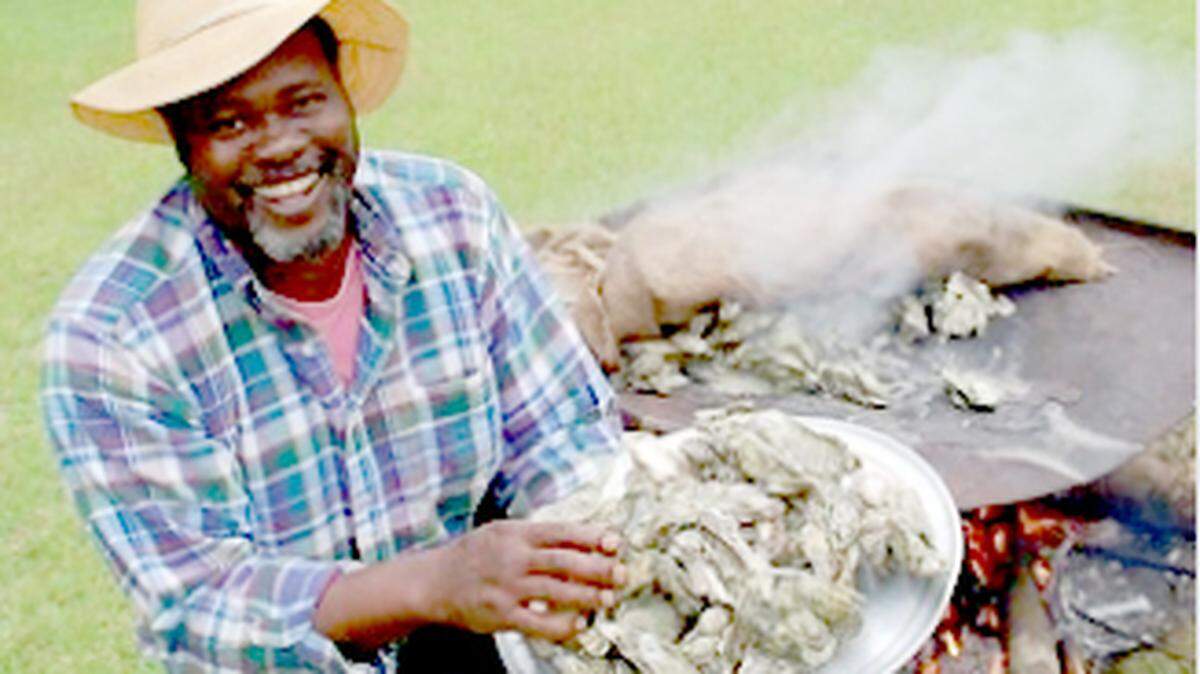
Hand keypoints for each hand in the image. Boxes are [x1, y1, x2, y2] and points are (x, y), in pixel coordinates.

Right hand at [431, 520, 624, 641]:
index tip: (614, 542)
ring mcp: (506, 587)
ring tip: (608, 599)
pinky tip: (579, 624)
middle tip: (622, 573)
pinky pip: (538, 623)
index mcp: (515, 533)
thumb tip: (583, 540)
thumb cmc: (475, 555)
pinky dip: (562, 625)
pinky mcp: (501, 615)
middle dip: (597, 568)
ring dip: (586, 595)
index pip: (560, 531)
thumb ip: (537, 536)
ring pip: (556, 591)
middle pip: (564, 561)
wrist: (433, 582)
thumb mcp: (502, 533)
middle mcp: (512, 558)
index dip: (591, 536)